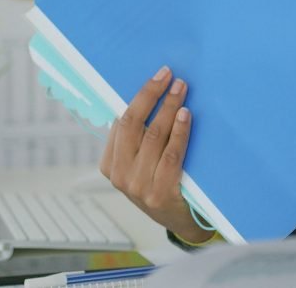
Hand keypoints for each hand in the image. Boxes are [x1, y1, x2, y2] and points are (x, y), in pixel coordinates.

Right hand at [98, 65, 211, 242]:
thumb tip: (149, 94)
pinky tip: (186, 115)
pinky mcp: (161, 193)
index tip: (158, 76)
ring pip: (154, 135)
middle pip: (133, 124)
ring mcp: (139, 186)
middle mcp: (120, 176)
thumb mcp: (139, 163)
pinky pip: (171, 153)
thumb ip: (137, 138)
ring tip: (181, 89)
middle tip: (169, 76)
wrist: (180, 220)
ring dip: (169, 107)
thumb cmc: (160, 182)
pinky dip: (180, 131)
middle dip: (151, 95)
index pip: (121, 121)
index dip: (141, 96)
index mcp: (109, 165)